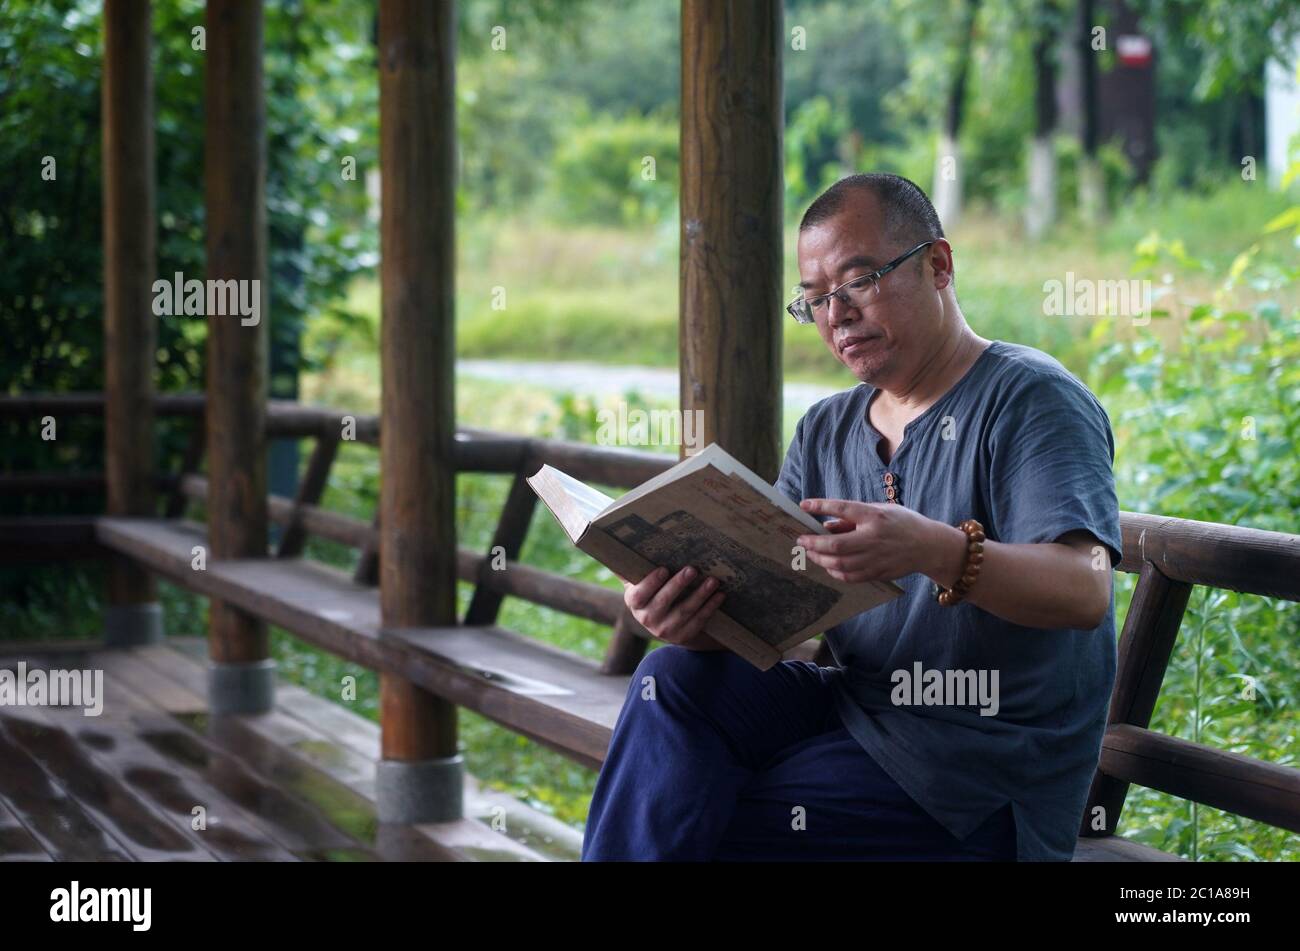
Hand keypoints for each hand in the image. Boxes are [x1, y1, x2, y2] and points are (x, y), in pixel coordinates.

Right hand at [619, 565, 726, 648]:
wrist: (664, 622)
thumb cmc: (651, 592)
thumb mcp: (638, 582)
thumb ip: (629, 567)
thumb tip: (616, 541)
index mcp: (634, 602)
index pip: (640, 594)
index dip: (651, 582)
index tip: (664, 569)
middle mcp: (646, 619)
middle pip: (663, 602)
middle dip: (679, 585)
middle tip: (693, 569)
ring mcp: (665, 630)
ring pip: (684, 611)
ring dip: (700, 595)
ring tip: (712, 580)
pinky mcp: (682, 637)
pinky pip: (698, 621)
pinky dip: (710, 608)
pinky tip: (719, 595)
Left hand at [794, 498, 961, 584]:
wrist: (929, 546)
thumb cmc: (902, 523)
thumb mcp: (880, 510)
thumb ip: (853, 518)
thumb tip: (826, 526)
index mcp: (875, 516)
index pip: (843, 508)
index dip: (821, 506)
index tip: (804, 505)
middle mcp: (875, 537)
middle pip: (836, 544)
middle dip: (813, 543)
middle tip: (801, 540)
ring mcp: (877, 558)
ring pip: (840, 564)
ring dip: (820, 559)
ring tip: (810, 554)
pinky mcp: (879, 573)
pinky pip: (851, 577)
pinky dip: (835, 572)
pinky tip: (828, 565)